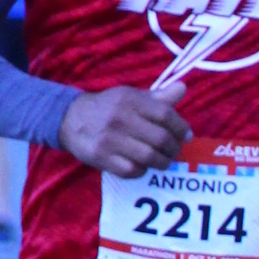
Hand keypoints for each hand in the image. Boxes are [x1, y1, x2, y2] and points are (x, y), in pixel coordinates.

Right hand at [60, 86, 189, 171]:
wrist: (71, 119)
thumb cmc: (108, 107)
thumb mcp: (131, 96)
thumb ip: (158, 97)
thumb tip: (182, 88)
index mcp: (129, 100)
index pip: (165, 114)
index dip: (181, 127)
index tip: (187, 136)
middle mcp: (120, 118)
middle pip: (160, 139)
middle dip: (174, 148)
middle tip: (175, 151)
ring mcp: (110, 139)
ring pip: (149, 157)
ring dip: (162, 162)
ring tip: (163, 160)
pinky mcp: (101, 157)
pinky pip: (132, 170)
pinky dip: (143, 170)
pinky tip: (143, 165)